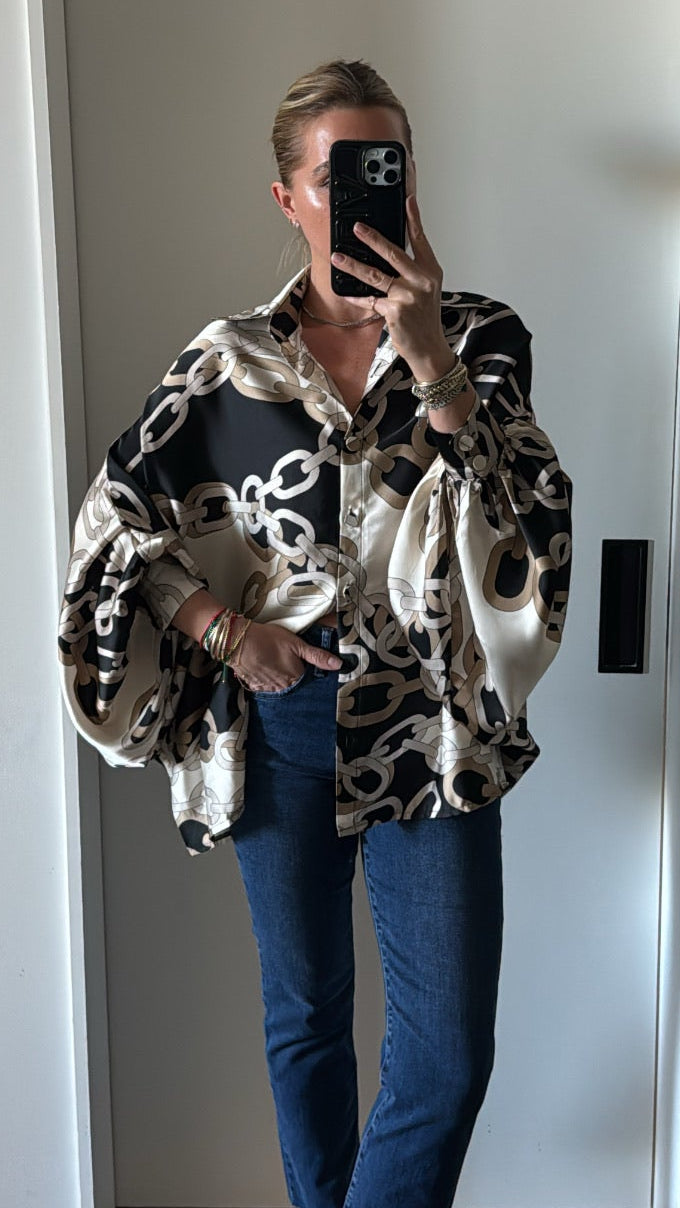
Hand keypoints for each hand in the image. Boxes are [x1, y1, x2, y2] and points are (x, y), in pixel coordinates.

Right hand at [231, 619, 341, 691]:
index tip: (299, 658)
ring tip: (273, 661)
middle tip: (285, 658)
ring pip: (279, 685)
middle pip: (293, 683)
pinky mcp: (254, 685)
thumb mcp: (296, 643)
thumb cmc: (269, 639)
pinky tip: (263, 667)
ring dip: (279, 677)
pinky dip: (266, 678)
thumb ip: (317, 656)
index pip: (307, 677)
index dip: (305, 667)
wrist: (238, 641)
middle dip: (292, 673)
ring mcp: (268, 688)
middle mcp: (283, 687)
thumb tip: (338, 665)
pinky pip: (265, 686)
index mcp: (296, 677)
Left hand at [330, 194, 455, 381]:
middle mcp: (421, 280)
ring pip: (375, 275)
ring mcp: (407, 296)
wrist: (429, 348)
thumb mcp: (427, 290)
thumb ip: (412, 271)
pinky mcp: (394, 311)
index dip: (413, 218)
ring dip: (353, 266)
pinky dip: (356, 296)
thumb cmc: (425, 319)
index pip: (420, 239)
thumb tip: (388, 255)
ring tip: (338, 257)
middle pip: (393, 253)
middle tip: (357, 227)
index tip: (406, 199)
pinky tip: (345, 292)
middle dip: (373, 238)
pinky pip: (369, 300)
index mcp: (431, 271)